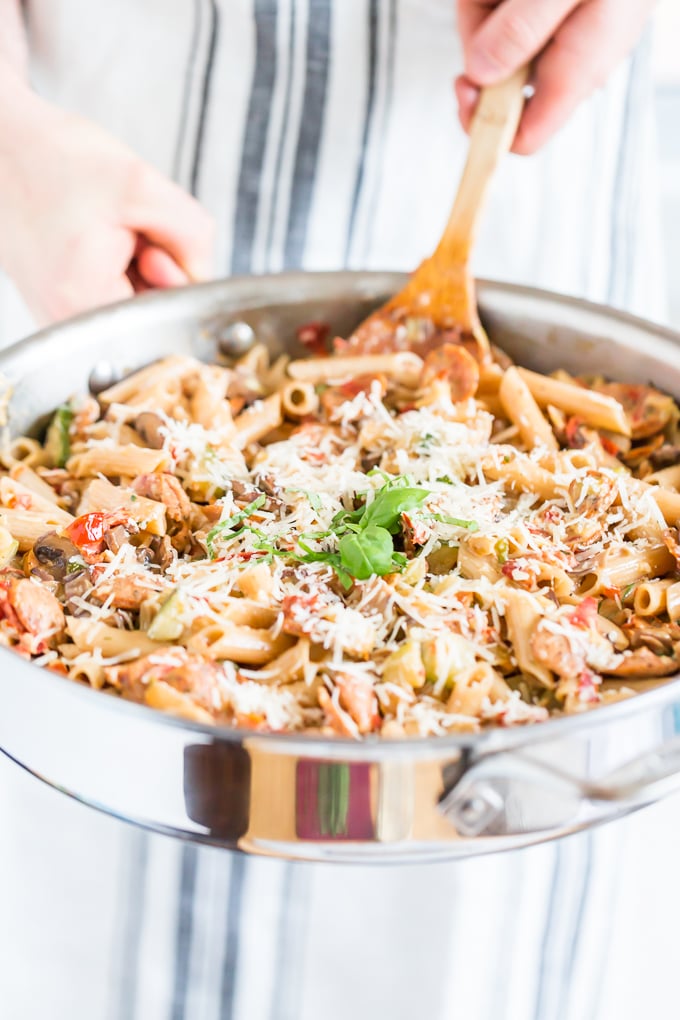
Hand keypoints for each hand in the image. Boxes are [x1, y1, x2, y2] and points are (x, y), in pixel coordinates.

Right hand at [0, 67, 213, 324]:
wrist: (2, 145)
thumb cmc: (57, 159)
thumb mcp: (144, 185)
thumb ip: (193, 237)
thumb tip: (203, 277)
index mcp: (84, 305)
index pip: (169, 317)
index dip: (173, 274)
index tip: (147, 241)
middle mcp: (68, 326)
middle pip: (155, 315)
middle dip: (156, 270)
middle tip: (124, 228)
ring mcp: (62, 320)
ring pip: (138, 303)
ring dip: (138, 266)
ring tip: (104, 231)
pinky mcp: (62, 308)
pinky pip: (117, 296)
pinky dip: (120, 267)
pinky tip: (97, 241)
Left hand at [455, 0, 657, 153]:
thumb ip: (523, 28)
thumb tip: (479, 71)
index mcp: (575, 72)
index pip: (522, 136)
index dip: (484, 124)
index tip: (463, 83)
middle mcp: (564, 63)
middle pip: (495, 81)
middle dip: (480, 35)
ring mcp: (556, 40)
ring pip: (491, 42)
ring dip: (487, 6)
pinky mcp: (546, 19)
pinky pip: (501, 15)